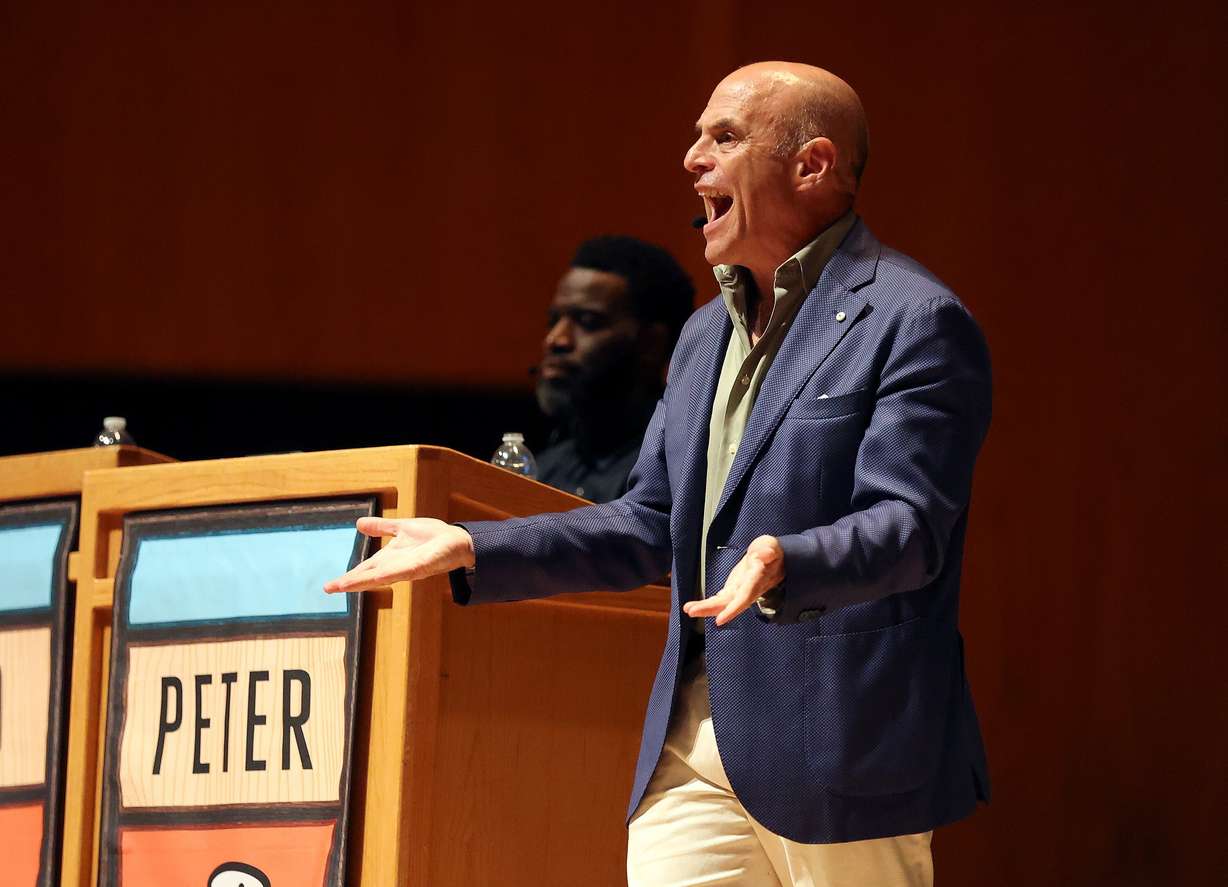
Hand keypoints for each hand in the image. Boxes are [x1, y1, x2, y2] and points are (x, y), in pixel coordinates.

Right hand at [323, 517, 474, 593]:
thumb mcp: (401, 528)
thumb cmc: (432, 536)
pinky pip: (403, 571)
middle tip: (329, 588)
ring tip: (344, 585)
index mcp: (389, 558)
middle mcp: (395, 567)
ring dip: (363, 581)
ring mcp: (407, 568)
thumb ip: (381, 528)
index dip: (348, 576)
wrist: (456, 540)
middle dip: (349, 582)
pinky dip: (390, 575)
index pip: (364, 569)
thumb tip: (359, 523)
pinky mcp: (421, 566)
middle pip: (368, 577)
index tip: (329, 586)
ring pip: (381, 577)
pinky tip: (378, 578)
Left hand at [682, 535, 783, 626]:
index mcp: (757, 580)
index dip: (733, 609)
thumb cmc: (772, 552)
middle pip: (728, 603)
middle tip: (691, 611)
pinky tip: (693, 607)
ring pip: (721, 603)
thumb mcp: (771, 546)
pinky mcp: (733, 590)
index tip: (720, 620)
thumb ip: (768, 550)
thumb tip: (766, 553)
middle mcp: (747, 590)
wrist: (775, 561)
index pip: (745, 597)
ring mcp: (739, 591)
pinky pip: (719, 600)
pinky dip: (707, 604)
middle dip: (710, 609)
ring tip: (688, 609)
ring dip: (704, 607)